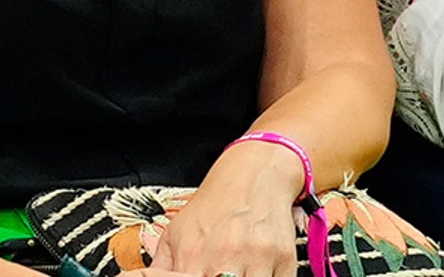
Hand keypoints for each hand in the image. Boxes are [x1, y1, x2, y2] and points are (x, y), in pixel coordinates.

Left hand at [148, 143, 305, 276]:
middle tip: (216, 272)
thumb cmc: (212, 208)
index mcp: (193, 258)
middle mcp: (225, 260)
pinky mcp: (284, 259)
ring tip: (234, 272)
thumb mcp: (176, 234)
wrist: (253, 175)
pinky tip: (256, 272)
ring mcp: (257, 260)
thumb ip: (159, 268)